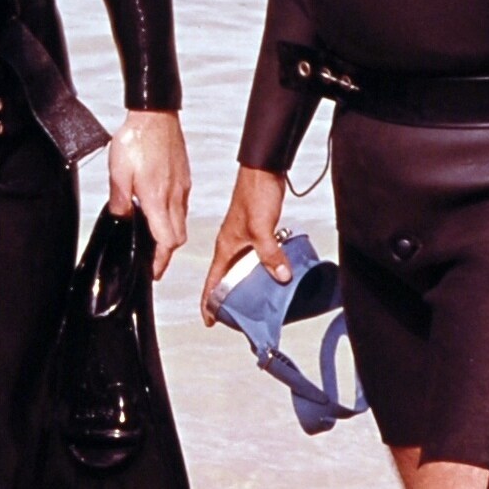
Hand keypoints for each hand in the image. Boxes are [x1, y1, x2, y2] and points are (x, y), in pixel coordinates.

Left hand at [106, 109, 190, 278]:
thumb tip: (121, 218)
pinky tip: (159, 209)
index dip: (160, 261)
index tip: (152, 271)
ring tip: (154, 238)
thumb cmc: (136, 139)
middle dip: (166, 253)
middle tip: (153, 261)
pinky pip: (182, 205)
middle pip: (178, 237)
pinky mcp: (184, 176)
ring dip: (170, 235)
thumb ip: (119, 201)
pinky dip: (173, 216)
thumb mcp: (117, 173)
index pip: (167, 241)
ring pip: (181, 222)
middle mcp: (174, 195)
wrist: (155, 113)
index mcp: (157, 198)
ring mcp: (182, 186)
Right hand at [199, 166, 289, 324]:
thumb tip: (281, 276)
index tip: (209, 320)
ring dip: (247, 282)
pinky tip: (275, 272)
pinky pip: (256, 257)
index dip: (208, 301)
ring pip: (242, 267)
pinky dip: (262, 267)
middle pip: (225, 277)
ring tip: (257, 299)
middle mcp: (232, 244)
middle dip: (227, 297)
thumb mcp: (262, 228)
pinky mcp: (257, 231)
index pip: (212, 280)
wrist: (265, 169)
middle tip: (235, 316)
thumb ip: (270, 254)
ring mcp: (244, 237)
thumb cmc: (255, 193)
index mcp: (225, 246)